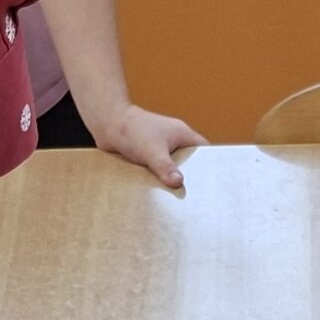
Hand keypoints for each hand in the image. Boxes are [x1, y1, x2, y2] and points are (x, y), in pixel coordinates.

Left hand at [89, 102, 206, 188]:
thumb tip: (178, 183)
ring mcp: (162, 148)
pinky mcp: (150, 155)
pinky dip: (160, 178)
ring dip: (172, 178)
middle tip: (193, 194)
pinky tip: (159, 190)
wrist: (107, 124)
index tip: (212, 182)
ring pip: (174, 167)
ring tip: (177, 195)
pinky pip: (160, 169)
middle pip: (190, 162)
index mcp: (182, 134)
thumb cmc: (131, 130)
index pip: (204, 150)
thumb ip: (166, 168)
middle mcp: (174, 140)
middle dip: (190, 176)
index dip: (210, 165)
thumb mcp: (152, 151)